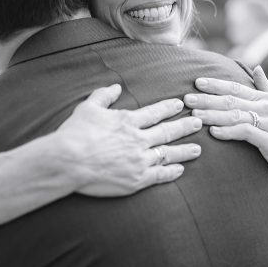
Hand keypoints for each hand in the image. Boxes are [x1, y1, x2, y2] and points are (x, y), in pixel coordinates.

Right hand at [52, 84, 202, 196]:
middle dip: (185, 126)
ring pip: (168, 154)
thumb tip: (116, 87)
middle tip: (199, 123)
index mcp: (128, 121)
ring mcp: (139, 160)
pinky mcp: (136, 179)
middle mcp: (138, 139)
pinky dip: (171, 172)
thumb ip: (104, 96)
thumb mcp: (88, 108)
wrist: (68, 161)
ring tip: (197, 149)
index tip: (180, 104)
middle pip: (167, 132)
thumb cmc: (75, 133)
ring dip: (184, 151)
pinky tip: (180, 170)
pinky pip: (159, 175)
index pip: (155, 113)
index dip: (169, 108)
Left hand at [185, 66, 267, 206]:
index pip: (237, 88)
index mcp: (266, 99)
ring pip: (236, 115)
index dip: (216, 85)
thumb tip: (257, 68)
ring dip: (213, 115)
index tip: (197, 82)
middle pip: (233, 100)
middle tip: (187, 99)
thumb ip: (266, 89)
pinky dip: (228, 132)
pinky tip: (213, 132)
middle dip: (208, 99)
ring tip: (195, 115)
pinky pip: (246, 133)